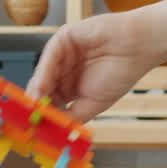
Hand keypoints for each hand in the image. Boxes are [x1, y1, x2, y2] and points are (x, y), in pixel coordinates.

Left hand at [26, 10, 163, 122]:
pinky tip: (42, 87)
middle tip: (28, 118)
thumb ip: (72, 116)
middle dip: (35, 103)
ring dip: (37, 90)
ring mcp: (62, 55)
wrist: (138, 47)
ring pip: (43, 74)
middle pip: (41, 88)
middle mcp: (63, 71)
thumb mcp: (93, 104)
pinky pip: (49, 56)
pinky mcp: (64, 38)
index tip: (34, 128)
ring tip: (34, 106)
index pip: (49, 102)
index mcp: (70, 87)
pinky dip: (44, 72)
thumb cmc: (121, 74)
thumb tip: (50, 129)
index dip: (41, 114)